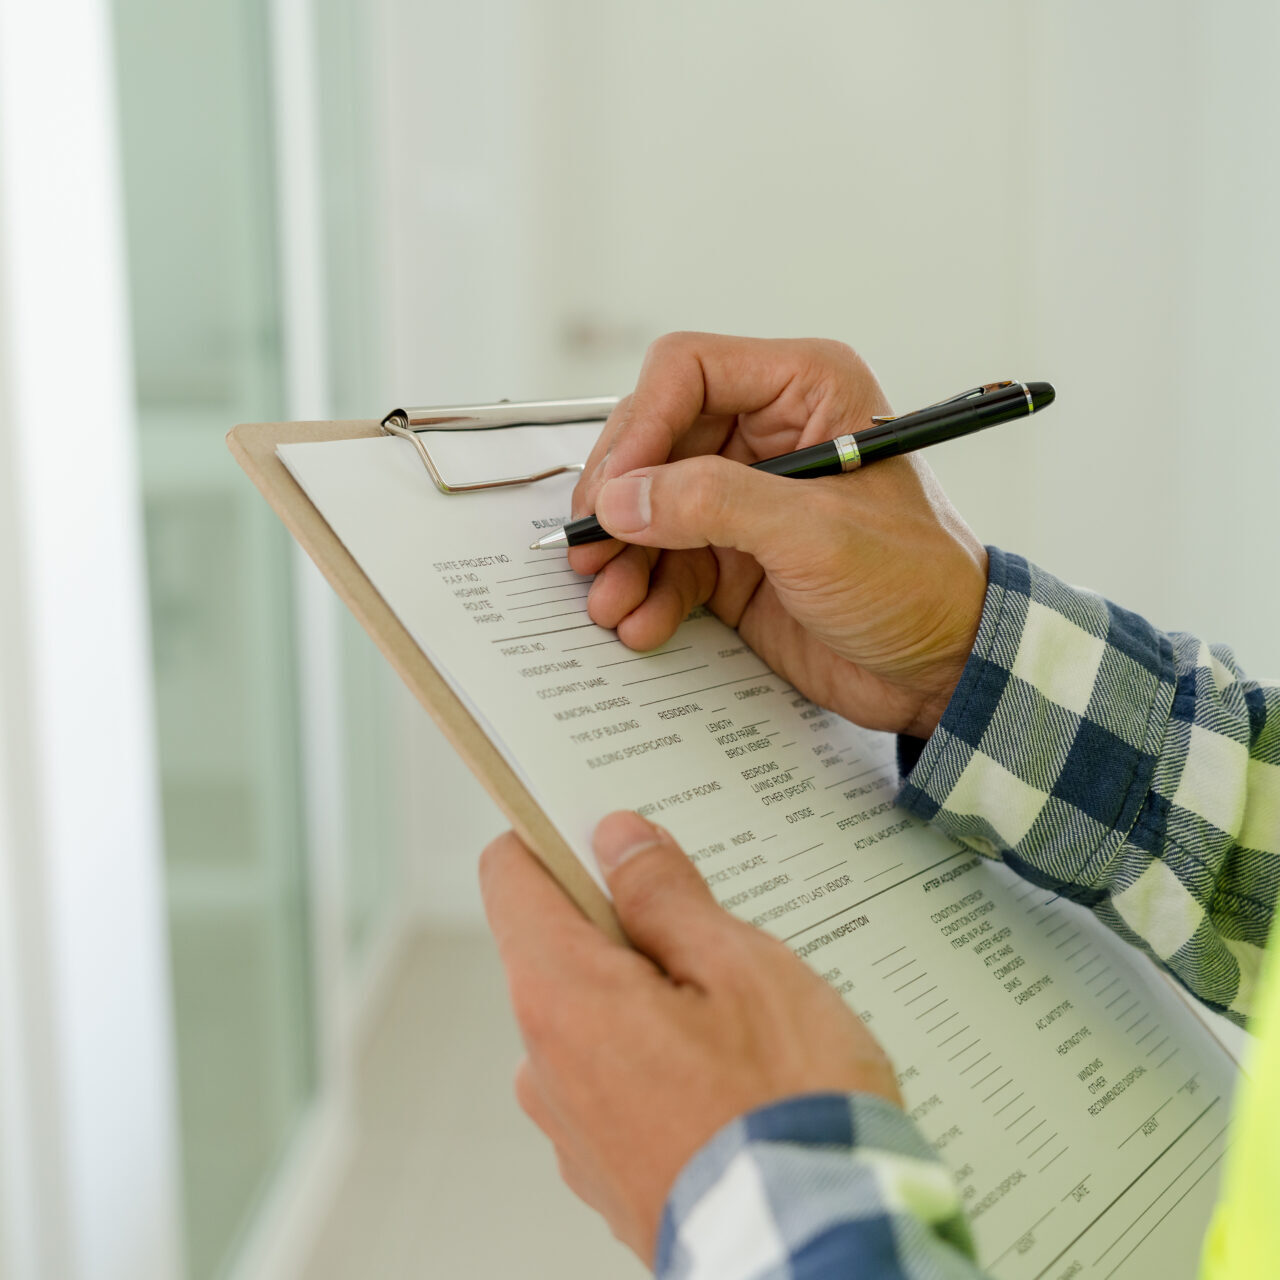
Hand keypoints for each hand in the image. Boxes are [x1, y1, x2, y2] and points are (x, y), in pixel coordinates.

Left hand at [480, 810, 898, 1264]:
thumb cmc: (786, 1108)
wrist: (820, 1253)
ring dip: (650, 996)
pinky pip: (615, 1080)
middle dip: (626, 923)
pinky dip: (658, 1059)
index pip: (511, 877)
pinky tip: (733, 1076)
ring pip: (594, 1016)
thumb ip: (666, 895)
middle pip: (558, 946)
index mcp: (562, 995)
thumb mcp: (740, 966)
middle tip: (712, 928)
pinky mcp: (605, 1171)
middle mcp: (543, 1063)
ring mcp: (570, 1127)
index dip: (551, 837)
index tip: (600, 826)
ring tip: (740, 1015)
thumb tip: (618, 841)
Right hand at [570, 333, 987, 738]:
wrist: (943, 669)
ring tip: (609, 602)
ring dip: (622, 556)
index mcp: (805, 391)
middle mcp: (768, 435)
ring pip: (649, 506)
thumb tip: (622, 498)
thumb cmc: (916, 583)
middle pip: (654, 440)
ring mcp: (745, 499)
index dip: (640, 425)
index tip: (615, 491)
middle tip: (591, 549)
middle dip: (619, 500)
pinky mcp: (732, 557)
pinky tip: (641, 623)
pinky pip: (665, 561)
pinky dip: (645, 592)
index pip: (688, 371)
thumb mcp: (817, 535)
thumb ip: (715, 504)